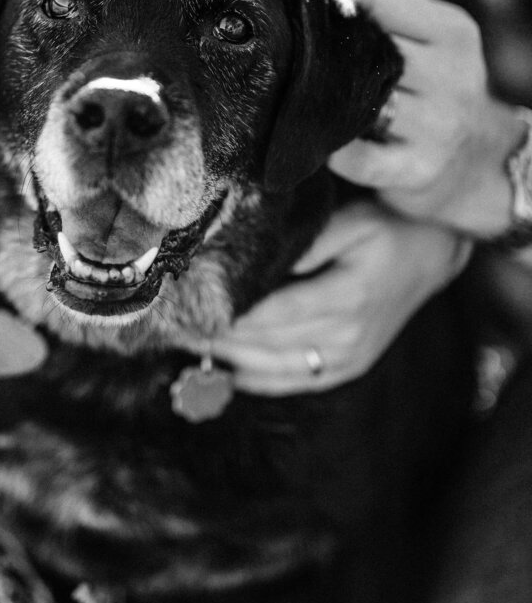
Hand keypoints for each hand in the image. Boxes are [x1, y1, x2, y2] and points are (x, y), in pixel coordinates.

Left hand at [203, 202, 470, 394]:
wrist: (431, 255)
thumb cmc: (388, 227)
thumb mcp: (352, 221)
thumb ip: (308, 242)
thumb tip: (257, 257)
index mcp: (347, 298)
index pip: (271, 314)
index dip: (226, 314)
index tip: (185, 306)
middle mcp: (346, 337)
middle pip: (265, 343)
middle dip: (216, 334)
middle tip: (171, 323)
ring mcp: (348, 358)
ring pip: (274, 367)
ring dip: (228, 358)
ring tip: (185, 342)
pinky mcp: (348, 367)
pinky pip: (294, 381)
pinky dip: (255, 379)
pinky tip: (223, 370)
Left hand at [328, 0, 522, 237]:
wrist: (471, 158)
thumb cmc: (428, 81)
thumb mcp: (419, 32)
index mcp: (455, 32)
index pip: (378, 3)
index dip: (346, 10)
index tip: (333, 18)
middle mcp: (455, 77)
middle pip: (370, 53)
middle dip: (337, 58)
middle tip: (312, 62)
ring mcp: (440, 127)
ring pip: (364, 103)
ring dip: (335, 102)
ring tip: (318, 98)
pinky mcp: (418, 169)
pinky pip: (360, 158)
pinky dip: (337, 149)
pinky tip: (328, 139)